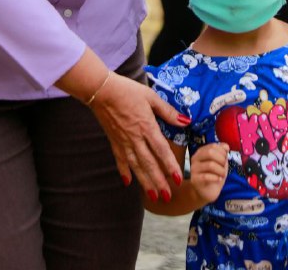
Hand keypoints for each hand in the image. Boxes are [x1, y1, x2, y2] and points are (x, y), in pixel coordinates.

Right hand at [89, 72, 189, 199]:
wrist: (101, 90)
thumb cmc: (127, 90)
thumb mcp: (150, 96)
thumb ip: (167, 111)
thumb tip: (186, 121)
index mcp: (146, 126)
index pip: (161, 150)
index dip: (170, 165)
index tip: (178, 179)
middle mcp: (135, 138)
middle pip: (149, 163)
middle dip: (159, 181)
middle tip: (167, 197)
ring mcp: (123, 141)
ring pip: (136, 166)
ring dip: (144, 182)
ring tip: (153, 196)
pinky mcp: (113, 141)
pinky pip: (119, 160)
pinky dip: (123, 171)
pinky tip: (128, 182)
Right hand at [190, 143, 228, 204]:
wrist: (206, 192)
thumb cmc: (214, 175)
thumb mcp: (220, 163)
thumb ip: (223, 154)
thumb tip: (226, 146)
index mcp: (201, 152)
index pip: (213, 146)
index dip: (222, 152)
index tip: (225, 159)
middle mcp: (195, 158)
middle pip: (210, 153)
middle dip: (221, 160)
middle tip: (224, 167)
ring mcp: (194, 169)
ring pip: (210, 165)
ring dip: (220, 170)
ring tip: (222, 175)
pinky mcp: (194, 180)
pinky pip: (206, 176)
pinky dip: (216, 178)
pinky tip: (218, 179)